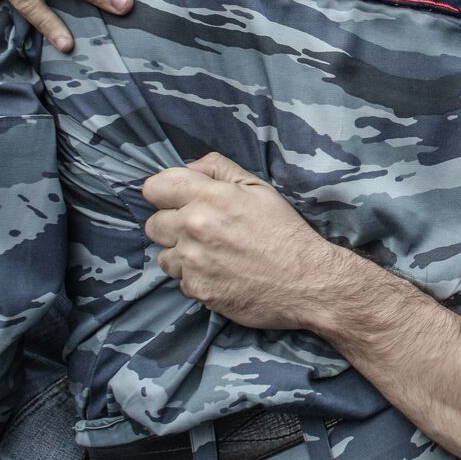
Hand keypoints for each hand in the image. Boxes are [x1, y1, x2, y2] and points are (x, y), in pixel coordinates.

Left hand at [143, 153, 343, 331]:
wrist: (307, 281)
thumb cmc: (285, 232)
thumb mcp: (259, 188)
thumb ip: (219, 169)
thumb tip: (189, 168)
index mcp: (210, 198)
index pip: (154, 188)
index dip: (166, 192)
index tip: (179, 200)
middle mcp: (195, 229)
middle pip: (153, 224)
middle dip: (172, 225)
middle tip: (200, 230)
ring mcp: (194, 263)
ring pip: (163, 256)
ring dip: (182, 255)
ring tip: (212, 255)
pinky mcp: (197, 291)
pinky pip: (180, 281)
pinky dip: (196, 278)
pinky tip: (221, 274)